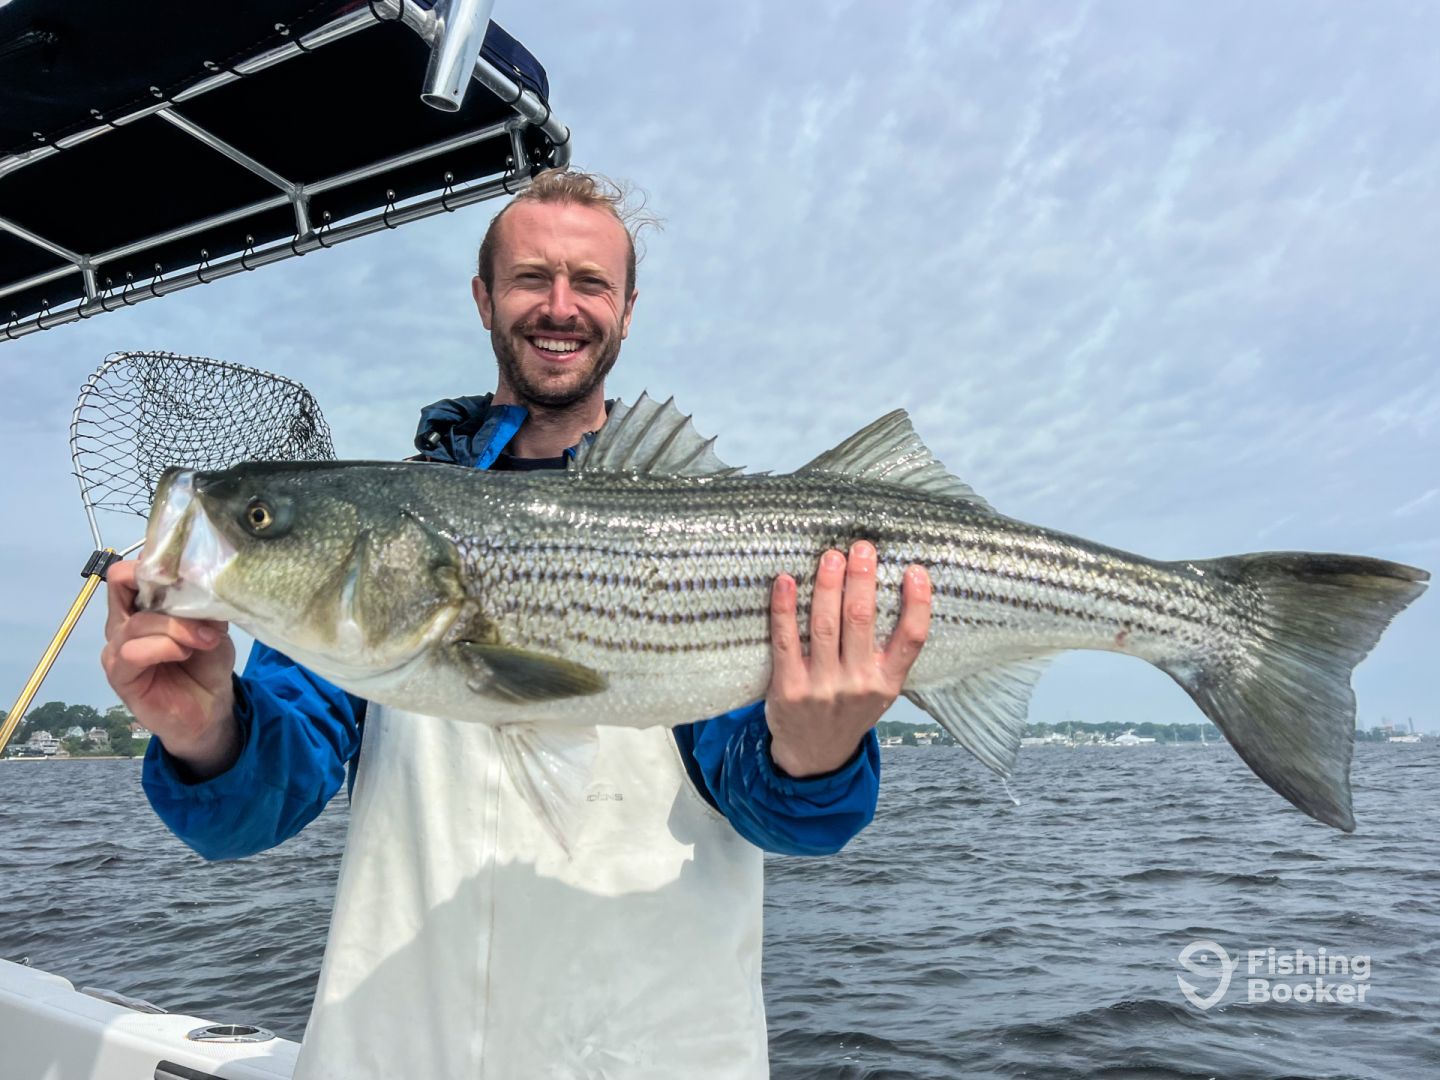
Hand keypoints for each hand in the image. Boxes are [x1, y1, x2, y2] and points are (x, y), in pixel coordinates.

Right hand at [101, 558, 240, 778]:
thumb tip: (202, 574)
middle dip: (164, 587)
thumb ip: (203, 602)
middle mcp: (124, 620)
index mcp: (142, 604)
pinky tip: (184, 654)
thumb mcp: (213, 625)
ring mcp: (117, 647)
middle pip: (121, 583)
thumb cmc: (207, 663)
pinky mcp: (119, 673)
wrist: (210, 709)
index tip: (190, 570)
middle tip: (199, 603)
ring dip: (177, 628)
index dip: (156, 562)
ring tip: (204, 640)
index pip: (130, 569)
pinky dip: (165, 647)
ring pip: (137, 621)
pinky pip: (133, 652)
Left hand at [765, 541, 931, 776]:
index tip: (915, 570)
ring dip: (827, 585)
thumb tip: (894, 590)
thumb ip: (887, 652)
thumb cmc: (849, 710)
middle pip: (861, 621)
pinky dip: (784, 608)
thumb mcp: (881, 690)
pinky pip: (786, 640)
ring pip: (825, 625)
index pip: (911, 639)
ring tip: (830, 556)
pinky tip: (785, 581)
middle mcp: (858, 684)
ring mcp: (822, 687)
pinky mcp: (789, 688)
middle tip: (861, 547)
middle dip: (861, 579)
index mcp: (887, 682)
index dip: (917, 603)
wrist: (814, 755)